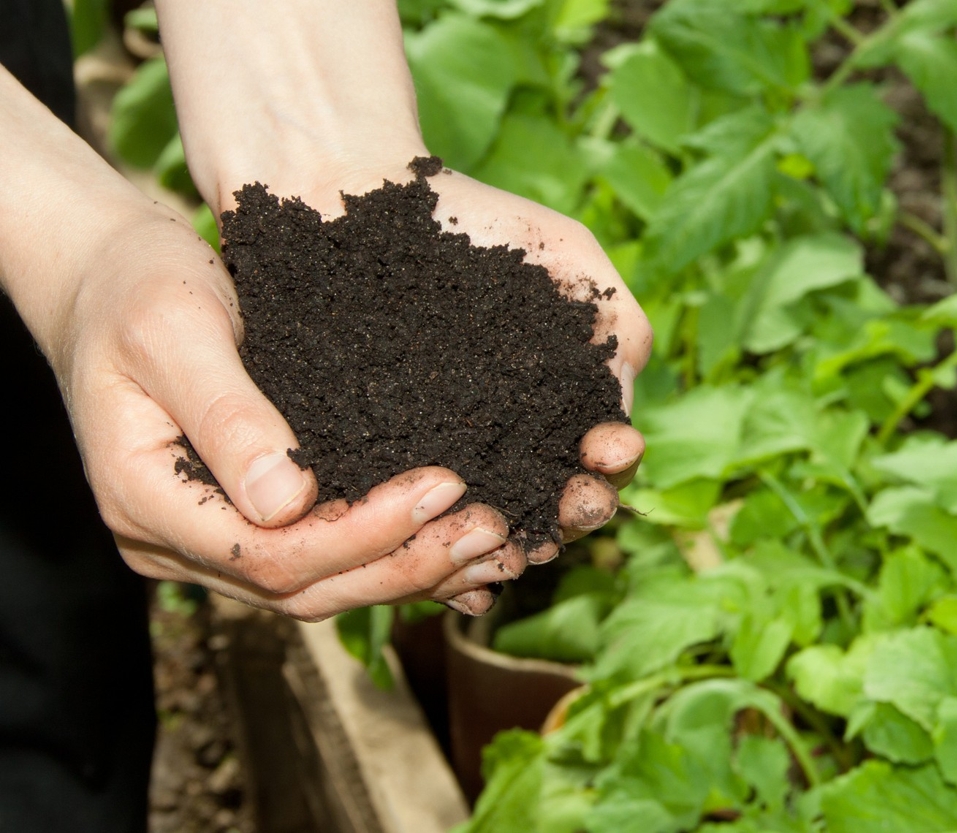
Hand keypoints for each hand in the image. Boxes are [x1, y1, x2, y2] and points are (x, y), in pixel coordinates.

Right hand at [0, 66, 517, 617]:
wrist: (104, 279)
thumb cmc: (133, 288)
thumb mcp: (172, 330)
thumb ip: (225, 413)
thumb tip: (287, 501)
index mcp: (146, 500)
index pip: (271, 553)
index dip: (363, 533)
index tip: (443, 486)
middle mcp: (175, 541)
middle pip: (303, 588)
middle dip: (404, 563)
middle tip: (492, 529)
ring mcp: (206, 541)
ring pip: (320, 587)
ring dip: (409, 571)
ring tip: (494, 546)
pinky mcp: (242, 523)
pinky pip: (322, 561)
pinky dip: (390, 558)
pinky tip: (458, 556)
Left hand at [235, 163, 652, 561]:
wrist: (356, 194)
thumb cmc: (472, 221)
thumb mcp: (566, 257)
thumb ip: (617, 323)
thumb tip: (624, 418)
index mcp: (550, 409)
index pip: (592, 465)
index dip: (609, 468)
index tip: (609, 452)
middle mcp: (496, 446)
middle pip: (543, 508)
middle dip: (571, 514)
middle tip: (577, 502)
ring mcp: (431, 458)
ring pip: (475, 524)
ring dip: (505, 543)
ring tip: (516, 539)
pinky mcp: (364, 459)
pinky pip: (397, 513)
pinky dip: (423, 537)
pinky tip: (442, 542)